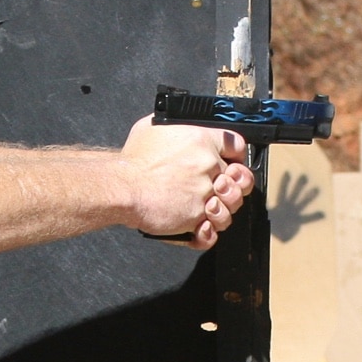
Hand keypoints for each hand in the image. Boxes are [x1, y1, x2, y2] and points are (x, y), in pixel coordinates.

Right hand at [118, 116, 253, 248]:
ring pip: (229, 208)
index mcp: (202, 141)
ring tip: (206, 210)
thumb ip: (172, 127)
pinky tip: (200, 228)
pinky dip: (207, 233)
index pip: (236, 145)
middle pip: (239, 180)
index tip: (232, 164)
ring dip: (220, 211)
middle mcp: (208, 166)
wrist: (122, 188)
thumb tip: (175, 128)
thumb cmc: (133, 162)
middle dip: (231, 187)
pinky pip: (212, 231)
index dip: (236, 157)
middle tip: (219, 191)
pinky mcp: (195, 217)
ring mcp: (204, 193)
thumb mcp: (151, 128)